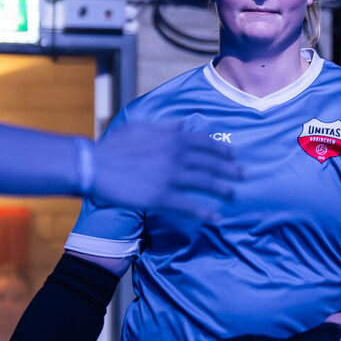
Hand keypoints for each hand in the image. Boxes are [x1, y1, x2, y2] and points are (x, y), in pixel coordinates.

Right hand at [91, 121, 240, 220]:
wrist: (95, 165)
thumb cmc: (115, 146)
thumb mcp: (142, 127)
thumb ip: (166, 126)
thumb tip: (183, 123)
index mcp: (172, 138)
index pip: (205, 142)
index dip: (222, 148)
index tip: (234, 154)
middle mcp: (176, 155)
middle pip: (211, 162)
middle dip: (231, 169)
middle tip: (245, 175)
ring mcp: (170, 176)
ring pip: (205, 182)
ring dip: (223, 189)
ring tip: (234, 194)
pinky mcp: (161, 196)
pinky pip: (189, 205)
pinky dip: (205, 212)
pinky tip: (216, 217)